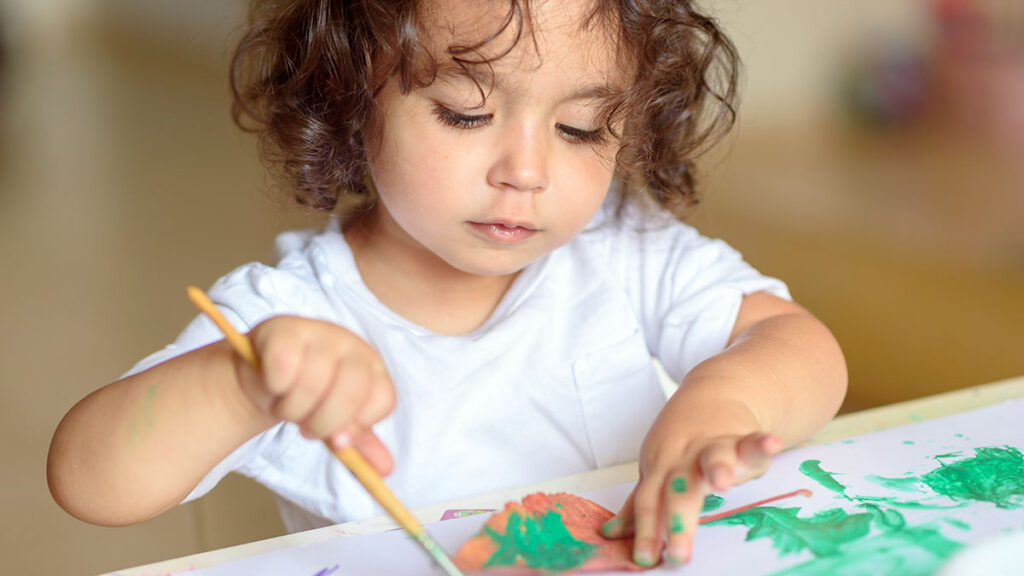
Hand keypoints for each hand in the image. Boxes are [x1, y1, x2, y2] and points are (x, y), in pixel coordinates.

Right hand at [237, 316, 396, 473]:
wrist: (263, 377)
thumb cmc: (307, 400)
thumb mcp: (335, 422)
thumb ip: (359, 444)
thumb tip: (386, 470)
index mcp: (372, 368)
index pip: (383, 398)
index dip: (359, 425)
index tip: (338, 441)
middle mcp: (351, 345)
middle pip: (350, 390)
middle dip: (324, 422)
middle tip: (307, 429)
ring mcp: (319, 332)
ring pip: (312, 382)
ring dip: (293, 410)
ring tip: (287, 408)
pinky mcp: (284, 329)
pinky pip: (283, 367)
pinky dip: (275, 387)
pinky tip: (273, 386)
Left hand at [600, 432, 781, 566]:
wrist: (711, 393)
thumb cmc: (681, 441)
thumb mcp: (656, 470)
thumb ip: (639, 505)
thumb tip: (611, 534)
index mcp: (659, 470)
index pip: (648, 503)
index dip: (645, 532)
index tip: (644, 559)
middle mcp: (683, 459)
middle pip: (679, 490)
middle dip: (678, 521)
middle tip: (679, 555)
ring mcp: (712, 446)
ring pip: (712, 457)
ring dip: (717, 467)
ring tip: (723, 480)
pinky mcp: (743, 438)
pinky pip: (753, 441)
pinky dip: (762, 443)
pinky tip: (772, 443)